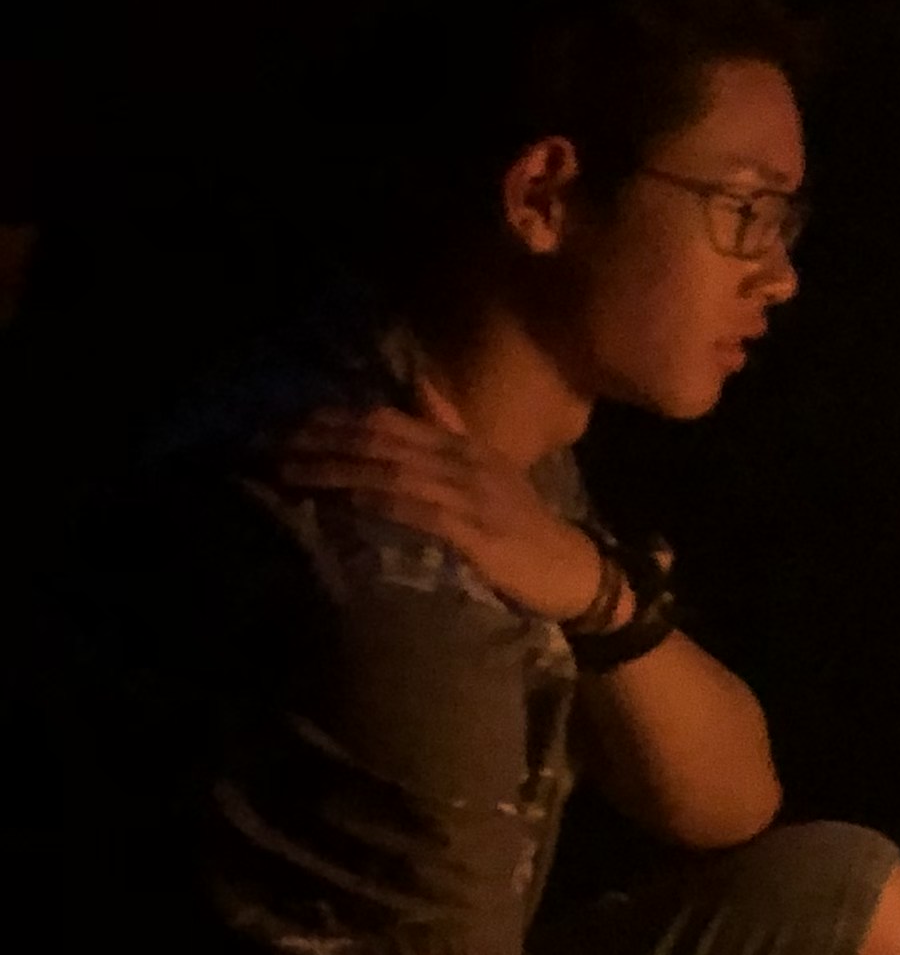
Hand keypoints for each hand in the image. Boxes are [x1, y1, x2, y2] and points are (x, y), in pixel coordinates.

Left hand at [280, 379, 607, 621]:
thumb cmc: (524, 525)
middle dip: (323, 441)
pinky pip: (417, 509)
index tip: (289, 424)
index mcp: (464, 446)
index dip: (337, 419)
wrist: (573, 570)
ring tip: (290, 472)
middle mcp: (464, 462)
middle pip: (382, 441)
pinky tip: (344, 499)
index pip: (391, 421)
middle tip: (272, 444)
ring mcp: (470, 495)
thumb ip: (450, 428)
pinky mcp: (474, 532)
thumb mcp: (489, 469)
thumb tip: (417, 384)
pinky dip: (377, 501)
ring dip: (337, 469)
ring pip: (391, 472)